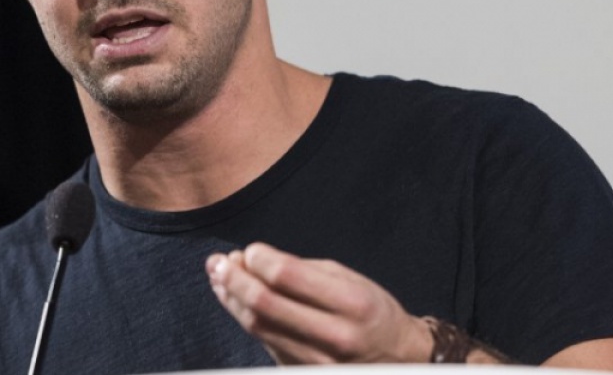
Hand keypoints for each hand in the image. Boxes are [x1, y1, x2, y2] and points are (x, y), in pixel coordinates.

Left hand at [205, 242, 432, 364]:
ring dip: (231, 298)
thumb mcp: (349, 280)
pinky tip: (233, 298)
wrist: (396, 357)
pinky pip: (263, 341)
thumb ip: (302, 270)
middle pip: (266, 304)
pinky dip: (242, 316)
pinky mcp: (302, 371)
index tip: (248, 250)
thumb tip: (251, 259)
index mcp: (353, 303)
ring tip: (219, 276)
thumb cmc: (371, 311)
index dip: (258, 259)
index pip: (288, 276)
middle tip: (217, 262)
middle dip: (235, 278)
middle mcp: (336, 336)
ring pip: (258, 326)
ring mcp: (318, 360)